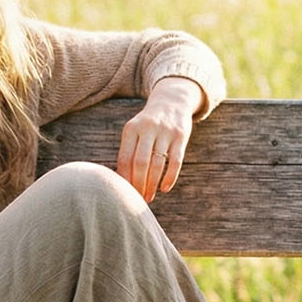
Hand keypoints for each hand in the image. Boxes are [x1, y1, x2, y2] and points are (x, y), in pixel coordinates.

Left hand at [117, 76, 202, 201]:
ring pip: (157, 164)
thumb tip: (121, 182)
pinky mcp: (180, 136)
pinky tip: (165, 188)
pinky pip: (175, 161)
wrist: (172, 101)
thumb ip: (128, 152)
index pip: (125, 158)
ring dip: (152, 184)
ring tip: (149, 197)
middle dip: (138, 185)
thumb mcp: (134, 131)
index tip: (124, 194)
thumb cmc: (148, 125)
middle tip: (138, 200)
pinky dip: (170, 177)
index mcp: (131, 129)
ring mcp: (165, 132)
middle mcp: (147, 128)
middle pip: (140, 163)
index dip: (124, 178)